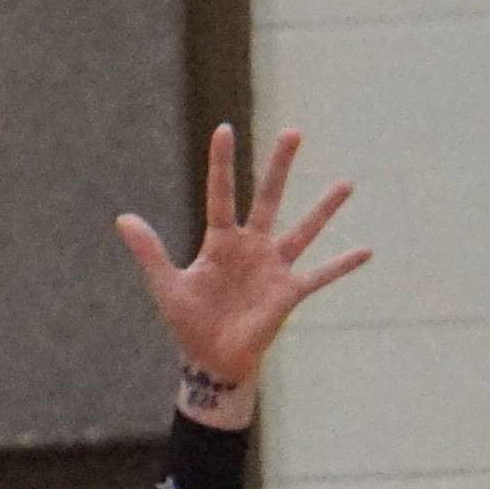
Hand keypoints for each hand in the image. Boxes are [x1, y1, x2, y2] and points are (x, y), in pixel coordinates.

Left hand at [111, 125, 367, 419]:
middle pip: (268, 197)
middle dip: (280, 166)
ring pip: (303, 231)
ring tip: (346, 184)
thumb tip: (122, 218)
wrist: (211, 359)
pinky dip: (342, 265)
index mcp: (220, 241)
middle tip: (293, 131)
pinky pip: (320, 276)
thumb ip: (149, 251)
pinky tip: (367, 251)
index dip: (222, 163)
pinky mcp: (288, 293)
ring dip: (324, 209)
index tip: (225, 128)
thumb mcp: (166, 285)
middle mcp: (251, 246)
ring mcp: (273, 268)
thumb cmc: (189, 322)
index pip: (222, 194)